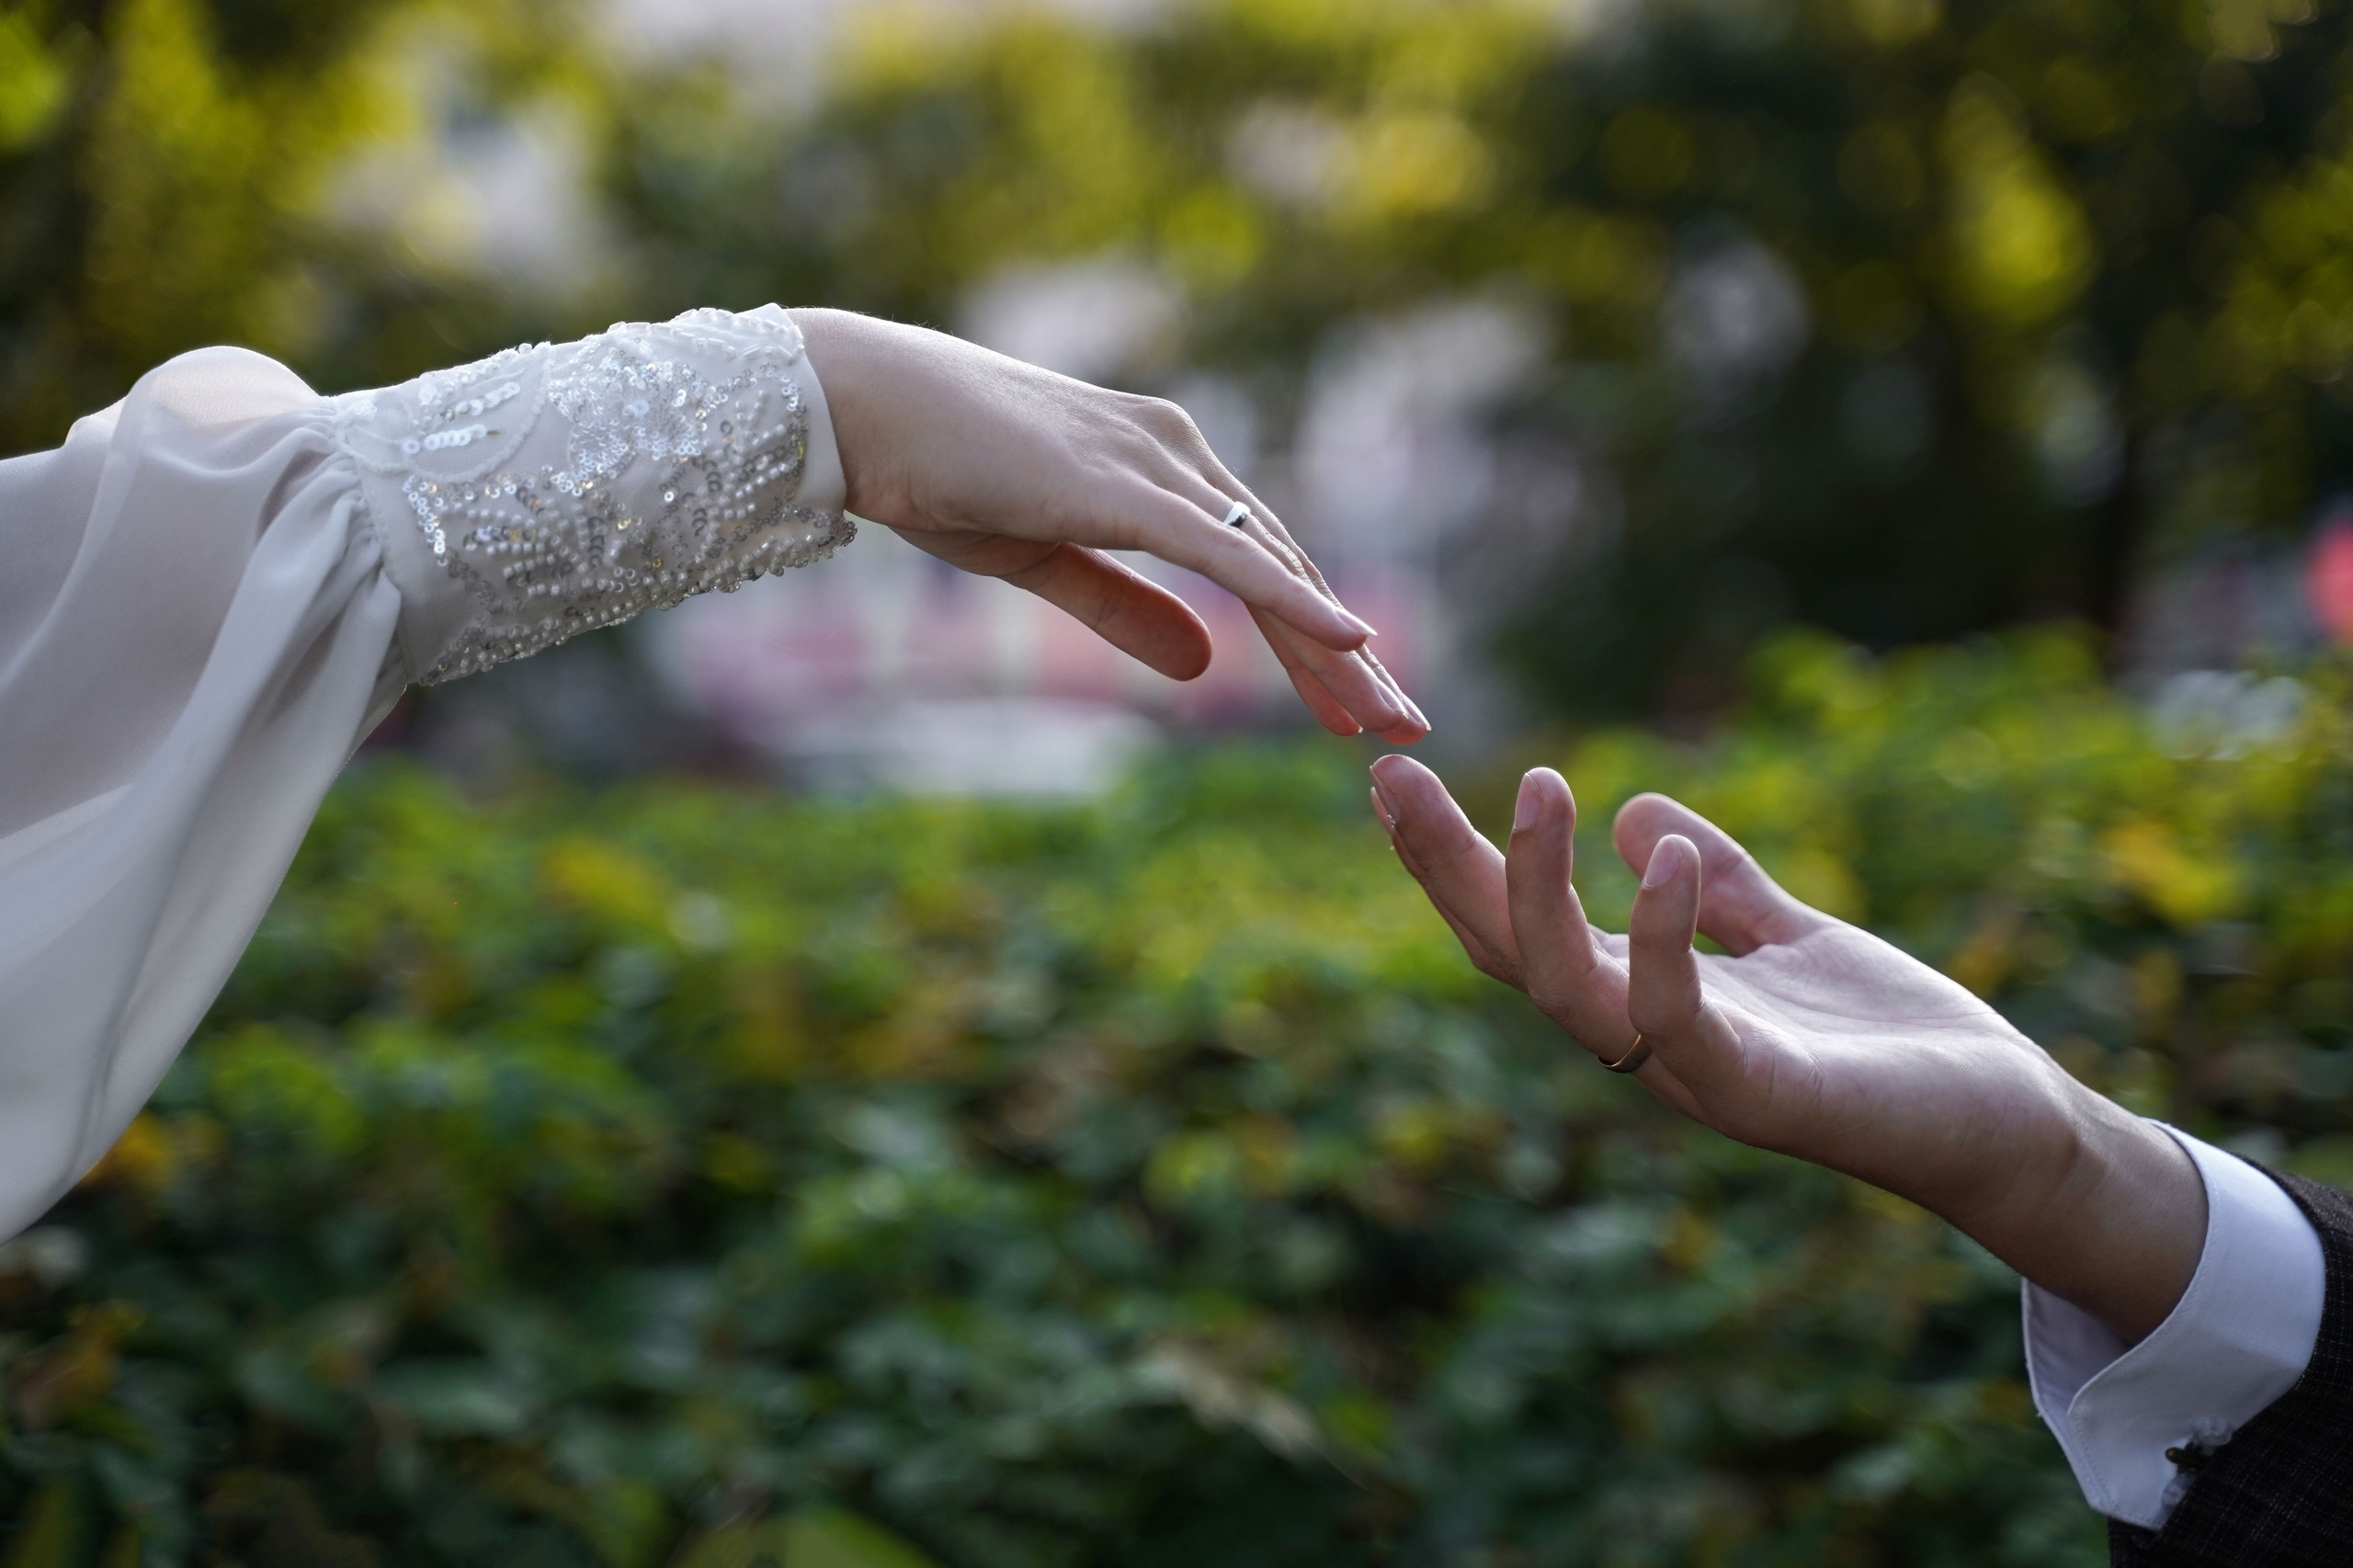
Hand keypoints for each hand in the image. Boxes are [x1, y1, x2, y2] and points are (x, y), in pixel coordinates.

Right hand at [794, 309, 1426, 743]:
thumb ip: (1126, 611)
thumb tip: (1204, 670)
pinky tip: (1347, 643)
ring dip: (1336, 651)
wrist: (863, 406)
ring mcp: (1159, 464)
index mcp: (1161, 466)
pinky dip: (1292, 602)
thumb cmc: (938, 471)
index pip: (1259, 565)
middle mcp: (1178, 453)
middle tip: (1405, 728)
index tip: (1355, 708)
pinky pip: (1229, 556)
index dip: (1312, 640)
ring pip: (1272, 570)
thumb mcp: (1045, 560)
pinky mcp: (1129, 488)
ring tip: (1388, 718)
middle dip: (1350, 659)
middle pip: (1286, 570)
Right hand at [1368, 755, 2205, 1341]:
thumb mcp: (1794, 930)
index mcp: (1642, 999)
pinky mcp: (1762, 1094)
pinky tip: (1663, 859)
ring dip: (1534, 891)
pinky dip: (1661, 939)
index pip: (1515, 928)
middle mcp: (1643, 1041)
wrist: (2008, 1130)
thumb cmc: (1896, 1042)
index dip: (1451, 859)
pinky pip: (1678, 1020)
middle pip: (1508, 955)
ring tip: (1540, 785)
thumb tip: (1635, 809)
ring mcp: (1694, 1074)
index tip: (1394, 771)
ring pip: (1565, 991)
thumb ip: (1721, 879)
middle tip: (1393, 774)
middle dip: (1445, 868)